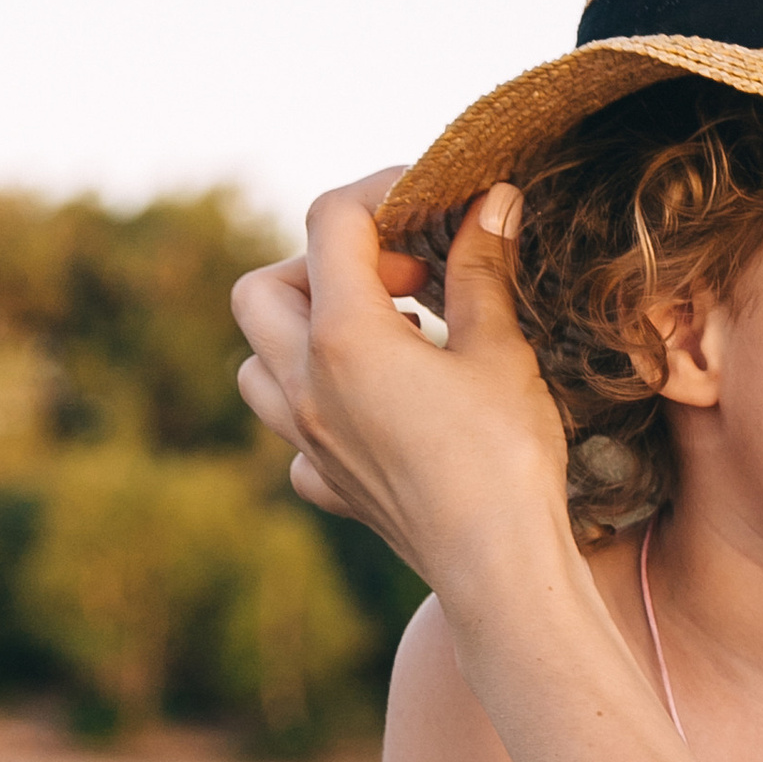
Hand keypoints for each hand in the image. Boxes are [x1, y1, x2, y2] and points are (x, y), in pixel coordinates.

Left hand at [231, 171, 571, 589]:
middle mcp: (304, 384)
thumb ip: (482, 269)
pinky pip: (290, 436)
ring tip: (378, 337)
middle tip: (398, 278)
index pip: (332, 222)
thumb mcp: (501, 350)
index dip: (382, 191)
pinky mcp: (326, 485)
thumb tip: (493, 199)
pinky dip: (317, 410)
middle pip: (261, 289)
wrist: (500, 570)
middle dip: (320, 264)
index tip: (434, 199)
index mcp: (345, 336)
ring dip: (300, 334)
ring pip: (255, 363)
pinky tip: (373, 413)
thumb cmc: (507, 457)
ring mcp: (306, 440)